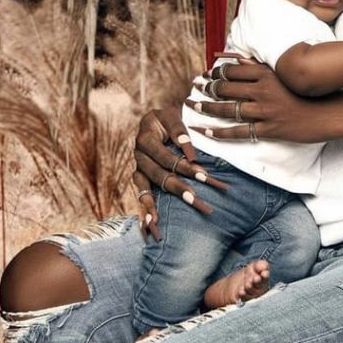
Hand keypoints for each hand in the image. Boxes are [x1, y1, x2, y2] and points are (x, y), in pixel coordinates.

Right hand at [133, 103, 228, 238]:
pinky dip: (145, 210)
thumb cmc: (166, 118)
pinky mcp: (139, 177)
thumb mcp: (171, 116)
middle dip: (179, 188)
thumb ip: (179, 131)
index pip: (166, 156)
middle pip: (159, 175)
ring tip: (167, 221)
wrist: (154, 120)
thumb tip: (190, 153)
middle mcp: (138, 155)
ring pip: (148, 188)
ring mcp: (138, 168)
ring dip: (159, 205)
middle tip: (197, 200)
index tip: (204, 175)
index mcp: (145, 138)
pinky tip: (151, 225)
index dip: (184, 165)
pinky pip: (140, 195)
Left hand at [184, 63, 334, 143]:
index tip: (206, 75)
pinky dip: (220, 132)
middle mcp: (263, 91)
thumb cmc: (308, 92)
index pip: (233, 71)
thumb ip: (260, 67)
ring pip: (229, 109)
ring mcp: (265, 111)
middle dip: (207, 88)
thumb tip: (238, 60)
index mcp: (267, 74)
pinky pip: (239, 131)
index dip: (216, 73)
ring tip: (194, 106)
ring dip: (208, 108)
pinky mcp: (269, 129)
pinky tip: (207, 131)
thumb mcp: (284, 74)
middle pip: (227, 88)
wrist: (329, 112)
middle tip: (194, 88)